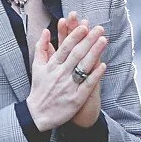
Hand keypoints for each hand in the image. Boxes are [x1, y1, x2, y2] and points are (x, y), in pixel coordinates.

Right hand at [28, 17, 105, 131]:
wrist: (37, 115)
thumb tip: (45, 31)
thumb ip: (41, 48)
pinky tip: (103, 65)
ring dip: (94, 53)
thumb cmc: (39, 89)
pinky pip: (87, 85)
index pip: (65, 47)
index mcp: (52, 66)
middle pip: (76, 54)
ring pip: (83, 67)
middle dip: (88, 40)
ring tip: (103, 41)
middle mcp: (60, 74)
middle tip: (99, 29)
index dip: (75, 36)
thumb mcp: (37, 67)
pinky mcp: (76, 98)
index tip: (84, 26)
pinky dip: (95, 75)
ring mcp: (69, 86)